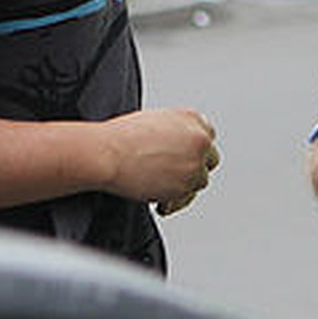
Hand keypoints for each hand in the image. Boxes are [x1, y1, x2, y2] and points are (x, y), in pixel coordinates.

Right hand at [100, 108, 219, 214]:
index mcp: (192, 118)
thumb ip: (176, 133)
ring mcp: (195, 163)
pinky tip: (158, 198)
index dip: (194, 149)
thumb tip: (179, 149)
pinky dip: (174, 200)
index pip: (206, 136)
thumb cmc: (121, 137)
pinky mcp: (185, 186)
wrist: (107, 154)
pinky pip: (186, 198)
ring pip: (200, 179)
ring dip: (184, 184)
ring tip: (162, 186)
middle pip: (210, 158)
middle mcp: (199, 139)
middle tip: (175, 173)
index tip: (184, 156)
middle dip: (195, 166)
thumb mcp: (155, 122)